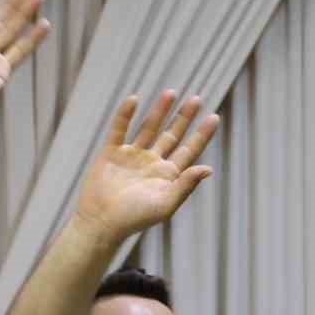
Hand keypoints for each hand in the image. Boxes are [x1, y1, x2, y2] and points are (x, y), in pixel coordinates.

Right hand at [74, 92, 217, 239]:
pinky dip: (125, 115)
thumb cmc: (134, 219)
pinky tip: (134, 99)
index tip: (214, 117)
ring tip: (171, 92)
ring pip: (148, 128)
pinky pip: (119, 130)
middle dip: (183, 117)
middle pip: (171, 135)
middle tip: (197, 99)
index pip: (189, 150)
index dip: (202, 134)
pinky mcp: (110, 154)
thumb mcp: (165, 204)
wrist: (100, 222)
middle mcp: (151, 163)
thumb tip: (208, 168)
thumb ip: (186, 186)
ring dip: (159, 111)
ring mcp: (130, 157)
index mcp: (167, 175)